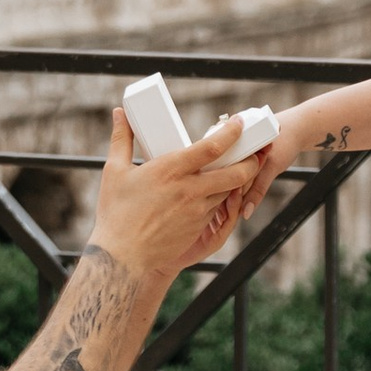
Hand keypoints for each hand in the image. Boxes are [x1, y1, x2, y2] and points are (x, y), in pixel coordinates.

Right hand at [88, 108, 259, 283]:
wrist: (123, 257)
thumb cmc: (116, 214)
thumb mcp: (114, 171)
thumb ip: (121, 139)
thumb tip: (118, 113)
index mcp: (171, 171)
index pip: (212, 148)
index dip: (231, 133)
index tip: (238, 123)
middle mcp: (189, 190)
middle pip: (235, 173)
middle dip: (251, 160)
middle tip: (256, 150)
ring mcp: (197, 211)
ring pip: (229, 191)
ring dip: (239, 180)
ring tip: (242, 166)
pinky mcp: (198, 227)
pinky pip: (218, 208)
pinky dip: (224, 197)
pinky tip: (221, 190)